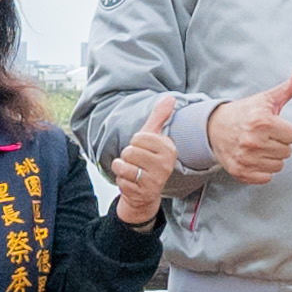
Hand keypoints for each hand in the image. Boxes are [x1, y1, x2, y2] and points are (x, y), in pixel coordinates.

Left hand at [109, 93, 181, 224]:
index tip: (144, 149)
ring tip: (133, 172)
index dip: (135, 142)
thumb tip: (170, 98)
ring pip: (123, 166)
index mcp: (169, 148)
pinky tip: (132, 184)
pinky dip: (122, 182)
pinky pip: (121, 181)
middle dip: (127, 157)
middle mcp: (166, 165)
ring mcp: (156, 180)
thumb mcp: (152, 137)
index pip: (139, 137)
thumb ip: (159, 117)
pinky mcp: (144, 193)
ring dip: (122, 169)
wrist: (145, 193)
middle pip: (130, 151)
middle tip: (137, 163)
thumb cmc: (147, 160)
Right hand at [208, 65, 291, 182]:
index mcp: (262, 121)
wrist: (214, 128)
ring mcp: (246, 158)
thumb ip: (288, 87)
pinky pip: (266, 177)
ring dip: (271, 157)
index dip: (284, 130)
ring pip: (278, 166)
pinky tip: (253, 158)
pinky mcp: (240, 172)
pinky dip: (262, 170)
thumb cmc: (245, 112)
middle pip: (287, 152)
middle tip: (263, 136)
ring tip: (258, 147)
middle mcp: (253, 141)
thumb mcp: (266, 98)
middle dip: (278, 144)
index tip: (271, 126)